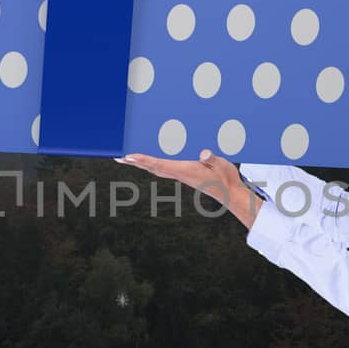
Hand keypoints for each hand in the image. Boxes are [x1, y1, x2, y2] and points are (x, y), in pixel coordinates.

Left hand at [116, 148, 245, 210]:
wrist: (229, 193)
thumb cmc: (225, 179)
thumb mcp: (222, 166)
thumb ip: (213, 159)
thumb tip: (204, 154)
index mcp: (185, 170)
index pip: (160, 164)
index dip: (144, 160)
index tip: (129, 156)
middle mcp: (179, 173)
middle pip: (152, 167)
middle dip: (135, 162)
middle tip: (119, 157)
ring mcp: (181, 174)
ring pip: (156, 168)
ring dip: (141, 163)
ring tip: (128, 158)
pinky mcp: (184, 174)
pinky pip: (163, 168)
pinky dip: (152, 163)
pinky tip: (149, 162)